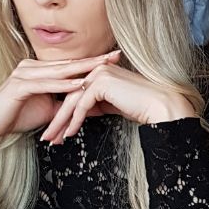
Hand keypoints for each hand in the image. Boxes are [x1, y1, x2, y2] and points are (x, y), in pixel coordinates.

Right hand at [0, 52, 120, 158]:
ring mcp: (25, 74)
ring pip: (59, 71)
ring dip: (82, 69)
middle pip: (68, 63)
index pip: (71, 65)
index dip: (93, 62)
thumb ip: (65, 104)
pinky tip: (78, 83)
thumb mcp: (49, 110)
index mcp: (39, 70)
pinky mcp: (19, 85)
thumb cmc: (16, 115)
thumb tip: (86, 106)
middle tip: (115, 55)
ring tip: (102, 67)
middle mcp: (32, 67)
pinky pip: (45, 84)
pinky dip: (63, 84)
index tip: (113, 60)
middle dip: (93, 60)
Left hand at [40, 57, 195, 143]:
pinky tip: (70, 133)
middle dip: (57, 118)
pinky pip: (81, 105)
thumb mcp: (113, 105)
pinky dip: (74, 121)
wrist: (160, 106)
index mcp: (101, 71)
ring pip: (71, 100)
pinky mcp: (101, 83)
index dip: (63, 112)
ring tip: (53, 139)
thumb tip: (81, 113)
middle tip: (47, 136)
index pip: (74, 92)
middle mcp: (98, 69)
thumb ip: (97, 104)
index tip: (55, 129)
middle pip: (69, 96)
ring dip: (60, 122)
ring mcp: (99, 74)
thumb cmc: (142, 107)